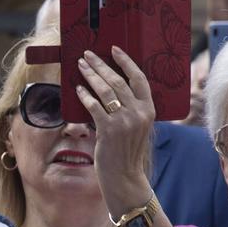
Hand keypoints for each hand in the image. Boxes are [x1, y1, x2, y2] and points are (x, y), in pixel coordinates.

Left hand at [77, 49, 155, 210]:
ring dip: (91, 75)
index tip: (114, 49)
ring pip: (106, 90)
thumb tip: (112, 87)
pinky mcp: (109, 130)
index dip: (126, 61)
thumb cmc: (127, 152)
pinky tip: (78, 89)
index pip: (139, 78)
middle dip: (101, 65)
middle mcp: (139, 113)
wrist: (125, 177)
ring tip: (80, 66)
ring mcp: (124, 121)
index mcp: (149, 110)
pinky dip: (85, 95)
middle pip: (118, 80)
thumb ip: (131, 109)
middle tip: (87, 55)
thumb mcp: (137, 127)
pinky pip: (94, 106)